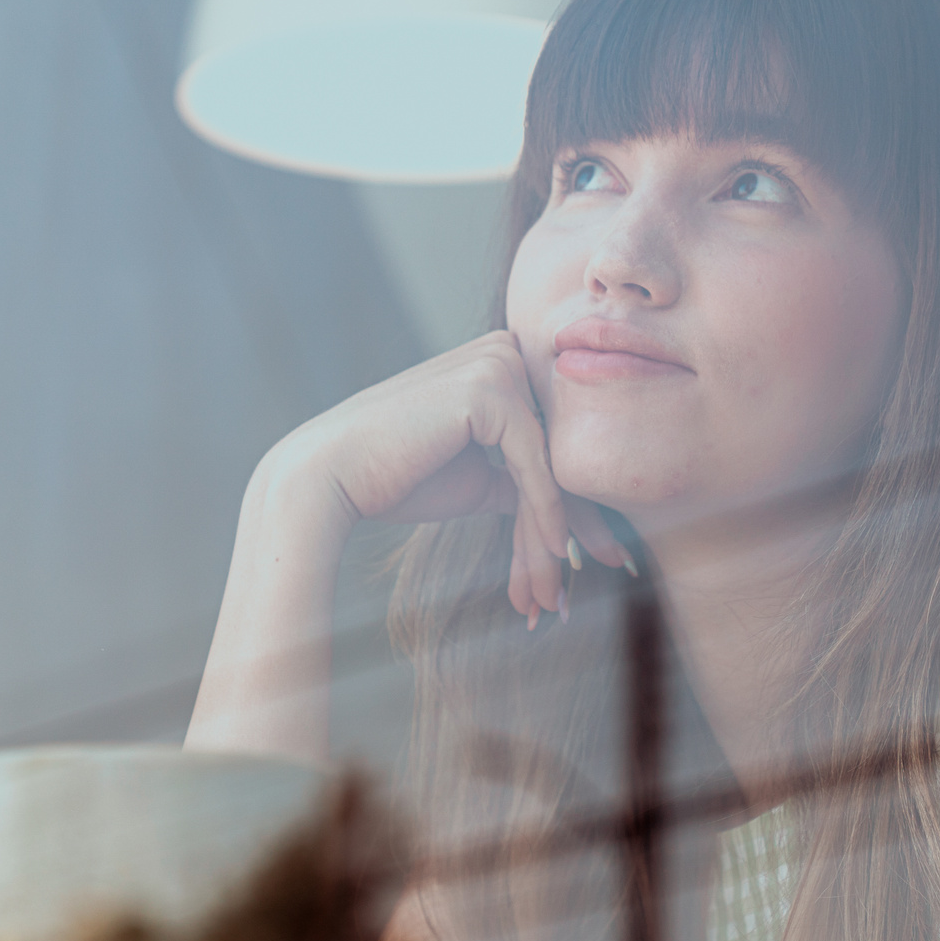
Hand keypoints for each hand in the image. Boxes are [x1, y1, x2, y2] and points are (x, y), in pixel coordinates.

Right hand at [266, 331, 634, 621]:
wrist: (331, 476)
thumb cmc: (397, 477)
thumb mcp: (478, 478)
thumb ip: (521, 478)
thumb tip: (573, 512)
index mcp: (500, 362)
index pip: (554, 438)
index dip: (577, 501)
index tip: (606, 553)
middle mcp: (504, 351)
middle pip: (560, 450)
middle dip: (578, 521)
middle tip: (609, 569)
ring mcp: (497, 363)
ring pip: (551, 461)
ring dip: (557, 530)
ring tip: (559, 589)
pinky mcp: (488, 388)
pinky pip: (534, 463)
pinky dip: (546, 513)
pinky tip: (556, 555)